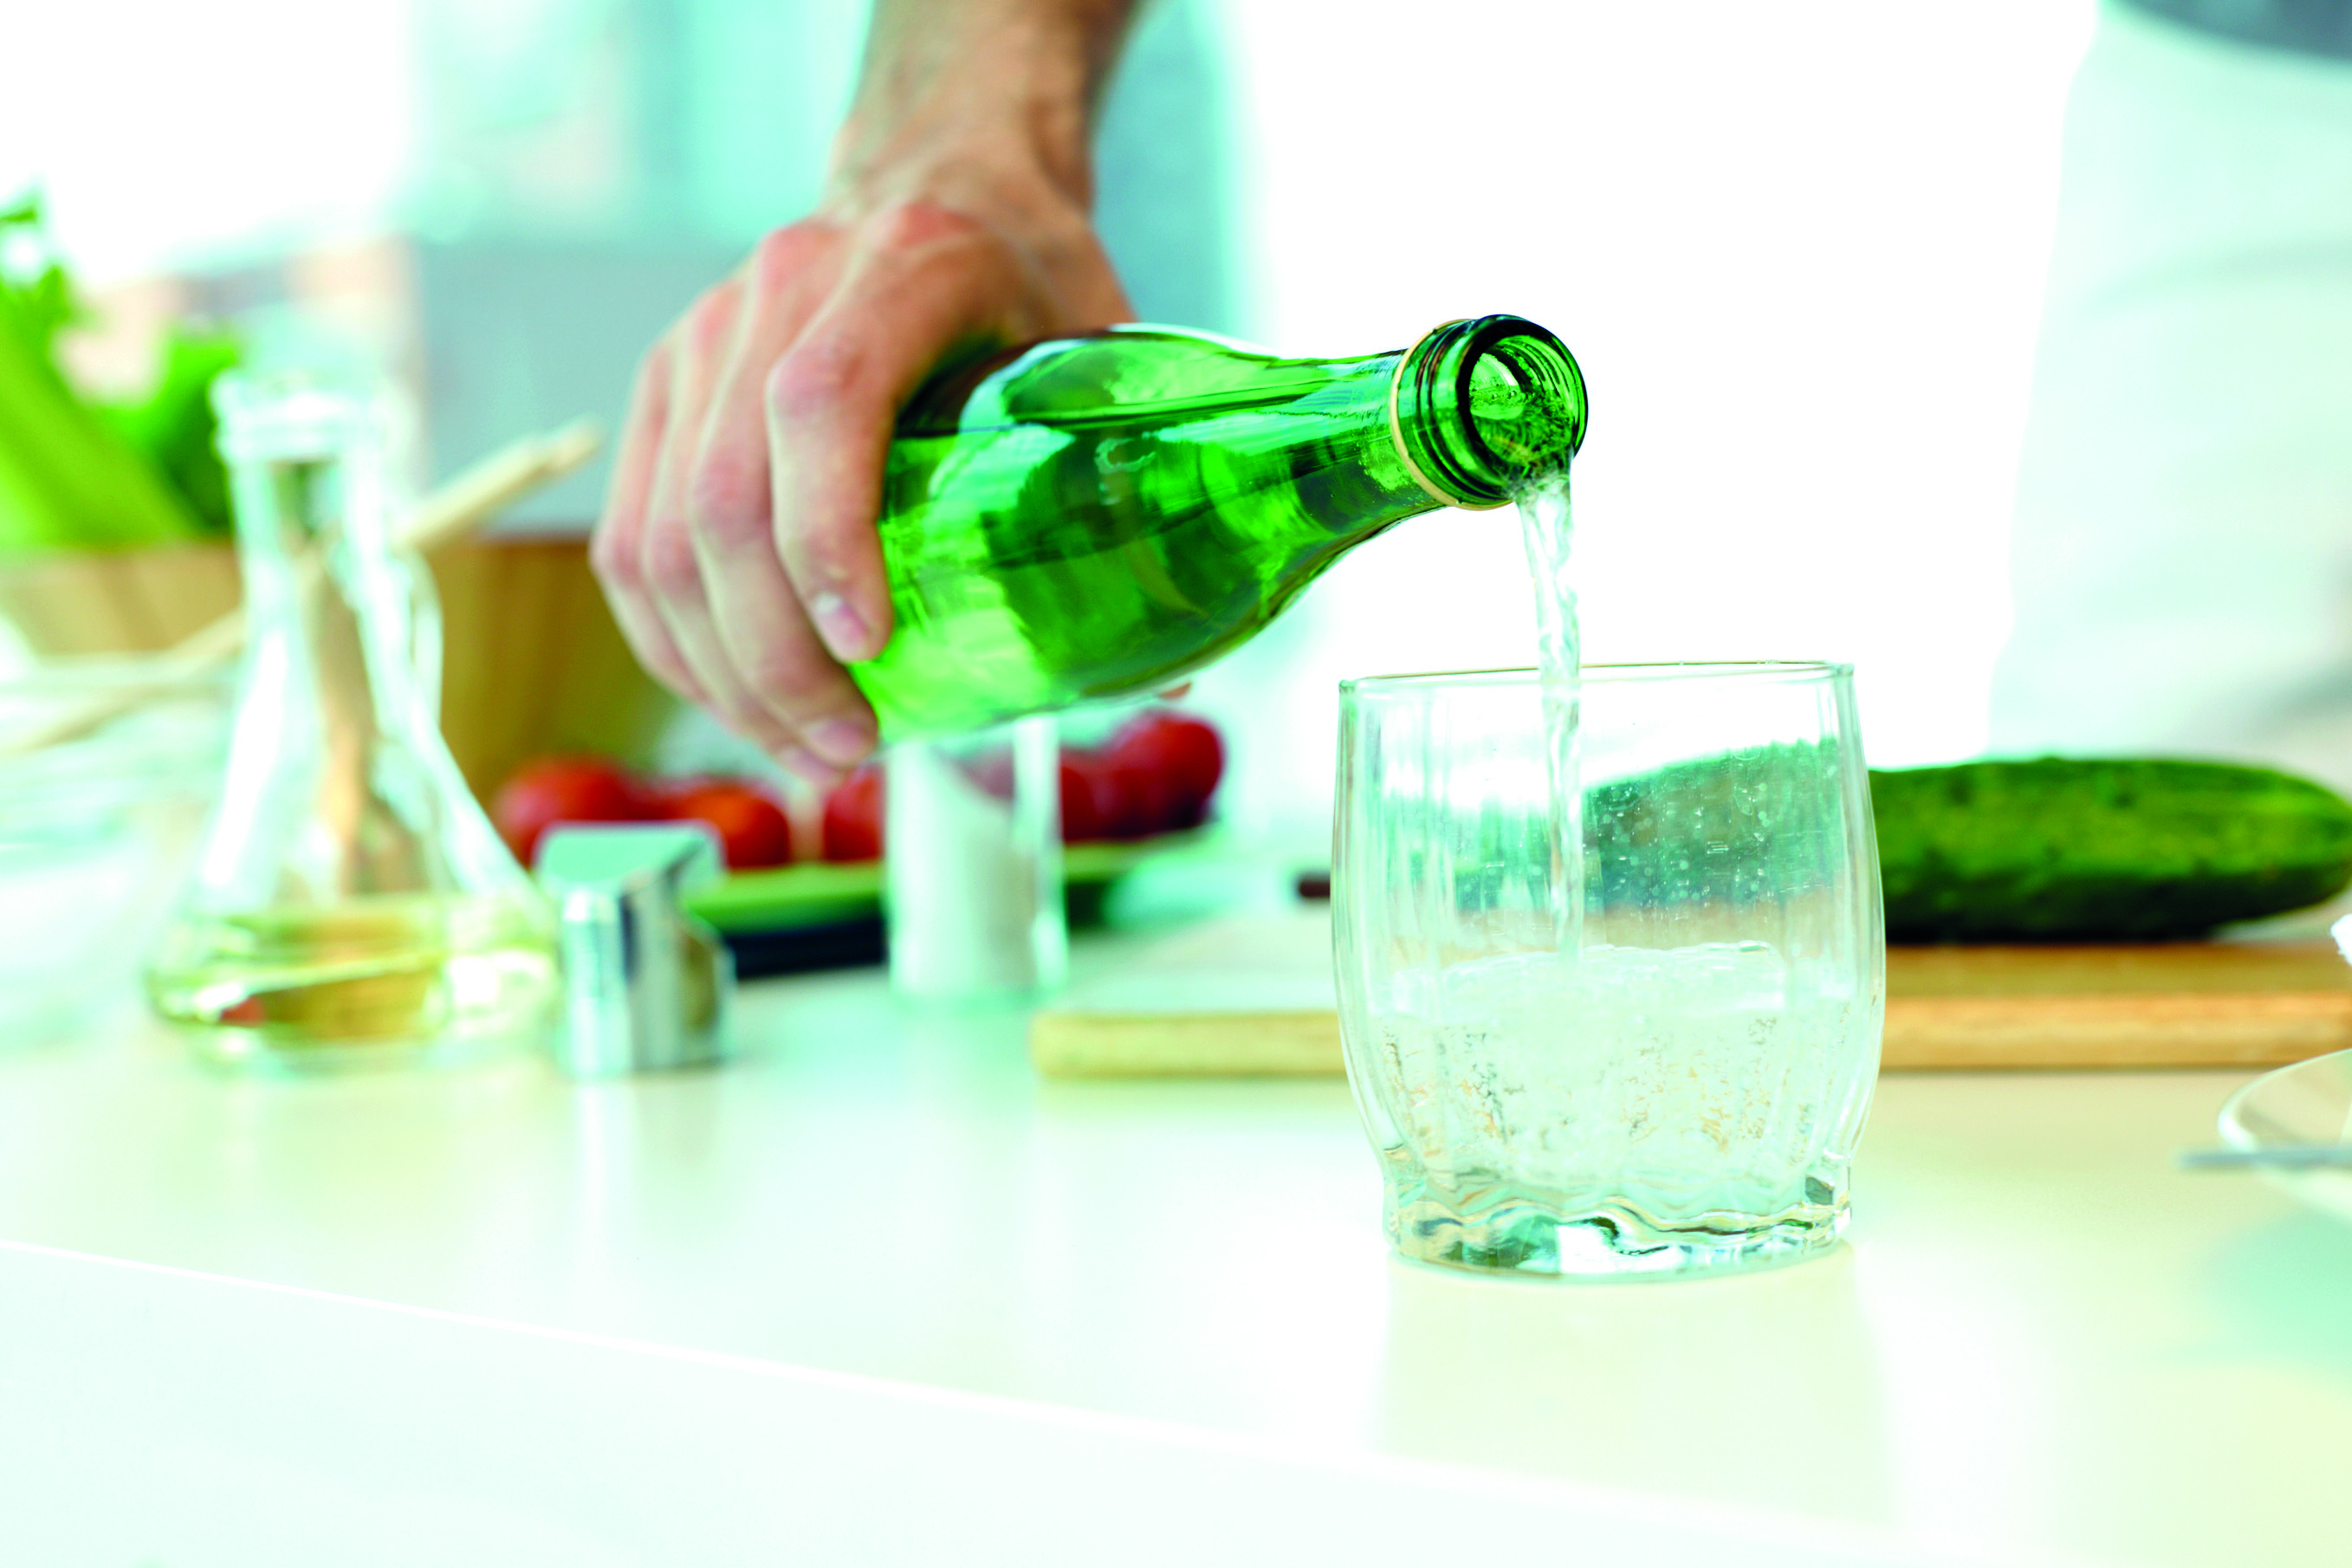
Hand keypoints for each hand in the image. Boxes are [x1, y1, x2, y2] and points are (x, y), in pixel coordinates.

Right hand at [592, 0, 1136, 786]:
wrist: (939, 178)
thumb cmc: (1027, 281)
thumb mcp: (1098, 351)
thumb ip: (1128, 493)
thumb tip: (1169, 679)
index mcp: (900, 269)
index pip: (819, 404)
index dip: (828, 539)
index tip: (869, 650)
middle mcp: (777, 292)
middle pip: (724, 500)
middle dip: (779, 658)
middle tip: (852, 750)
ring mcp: (701, 340)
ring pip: (661, 537)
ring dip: (726, 672)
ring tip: (806, 750)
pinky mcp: (663, 390)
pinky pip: (630, 543)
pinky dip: (676, 643)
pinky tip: (739, 703)